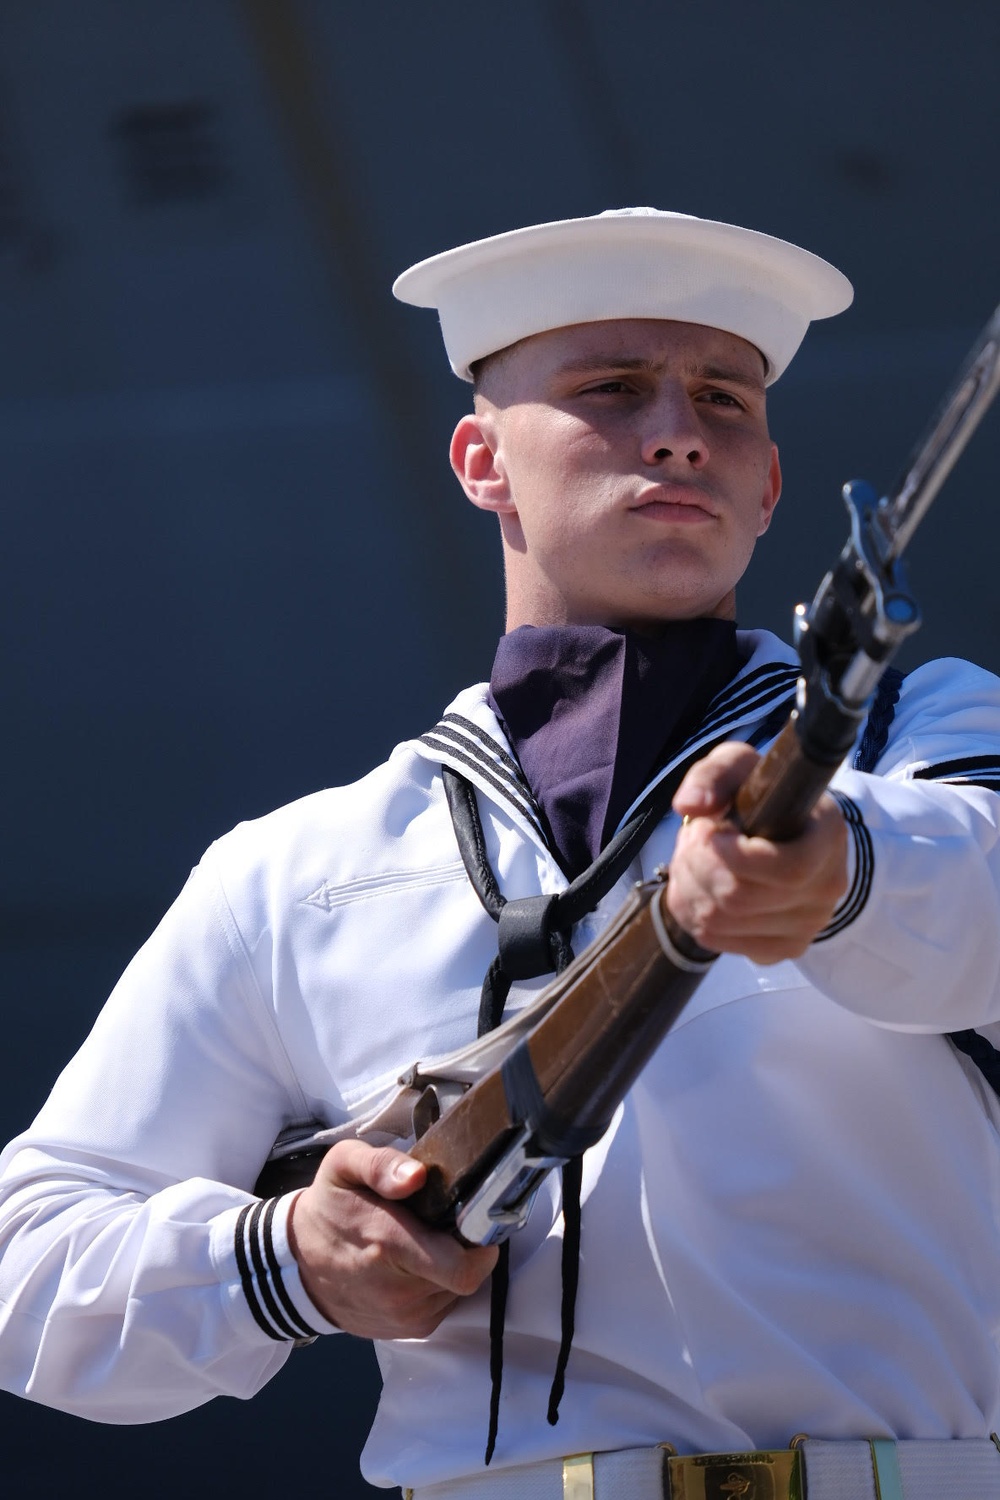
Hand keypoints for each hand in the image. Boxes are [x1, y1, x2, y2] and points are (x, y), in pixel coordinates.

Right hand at [287, 1138, 498, 1338]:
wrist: (297, 1266)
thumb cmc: (328, 1208)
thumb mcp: (343, 1165)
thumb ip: (381, 1164)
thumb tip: (417, 1176)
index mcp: (389, 1245)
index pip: (462, 1266)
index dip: (482, 1242)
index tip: (476, 1218)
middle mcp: (400, 1291)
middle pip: (468, 1274)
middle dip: (467, 1247)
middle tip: (447, 1222)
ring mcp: (404, 1317)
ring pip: (459, 1289)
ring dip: (453, 1266)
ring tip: (425, 1242)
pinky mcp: (407, 1331)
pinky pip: (445, 1304)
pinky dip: (440, 1284)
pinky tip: (416, 1265)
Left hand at [668, 742, 848, 963]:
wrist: (786, 832)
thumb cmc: (764, 797)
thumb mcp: (741, 767)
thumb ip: (713, 776)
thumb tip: (690, 806)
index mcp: (828, 836)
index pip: (787, 869)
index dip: (732, 856)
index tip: (708, 829)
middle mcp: (827, 887)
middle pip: (740, 898)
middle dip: (696, 866)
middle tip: (690, 840)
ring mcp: (808, 924)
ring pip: (720, 923)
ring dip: (688, 887)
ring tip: (690, 859)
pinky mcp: (782, 948)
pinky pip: (718, 942)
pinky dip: (691, 914)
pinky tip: (697, 886)